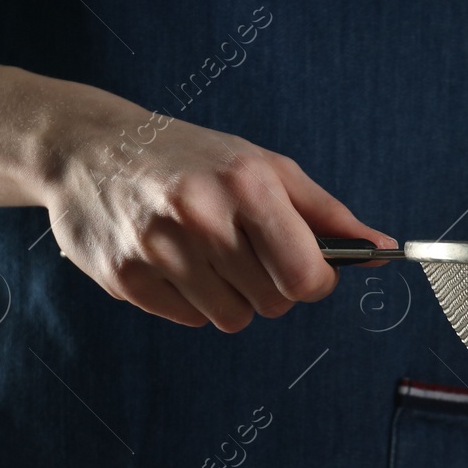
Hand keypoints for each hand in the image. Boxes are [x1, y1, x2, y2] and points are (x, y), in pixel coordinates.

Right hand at [44, 110, 393, 330]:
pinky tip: (173, 260)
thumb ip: (326, 214)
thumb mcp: (264, 167)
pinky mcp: (126, 278)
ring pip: (233, 319)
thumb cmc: (190, 157)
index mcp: (247, 184)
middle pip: (274, 304)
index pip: (307, 278)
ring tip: (206, 253)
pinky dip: (191, 299)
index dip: (315, 282)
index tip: (305, 269)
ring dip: (231, 296)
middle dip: (271, 286)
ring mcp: (159, 249)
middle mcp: (202, 215)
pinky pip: (191, 319)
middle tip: (244, 250)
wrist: (85, 148)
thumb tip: (382, 249)